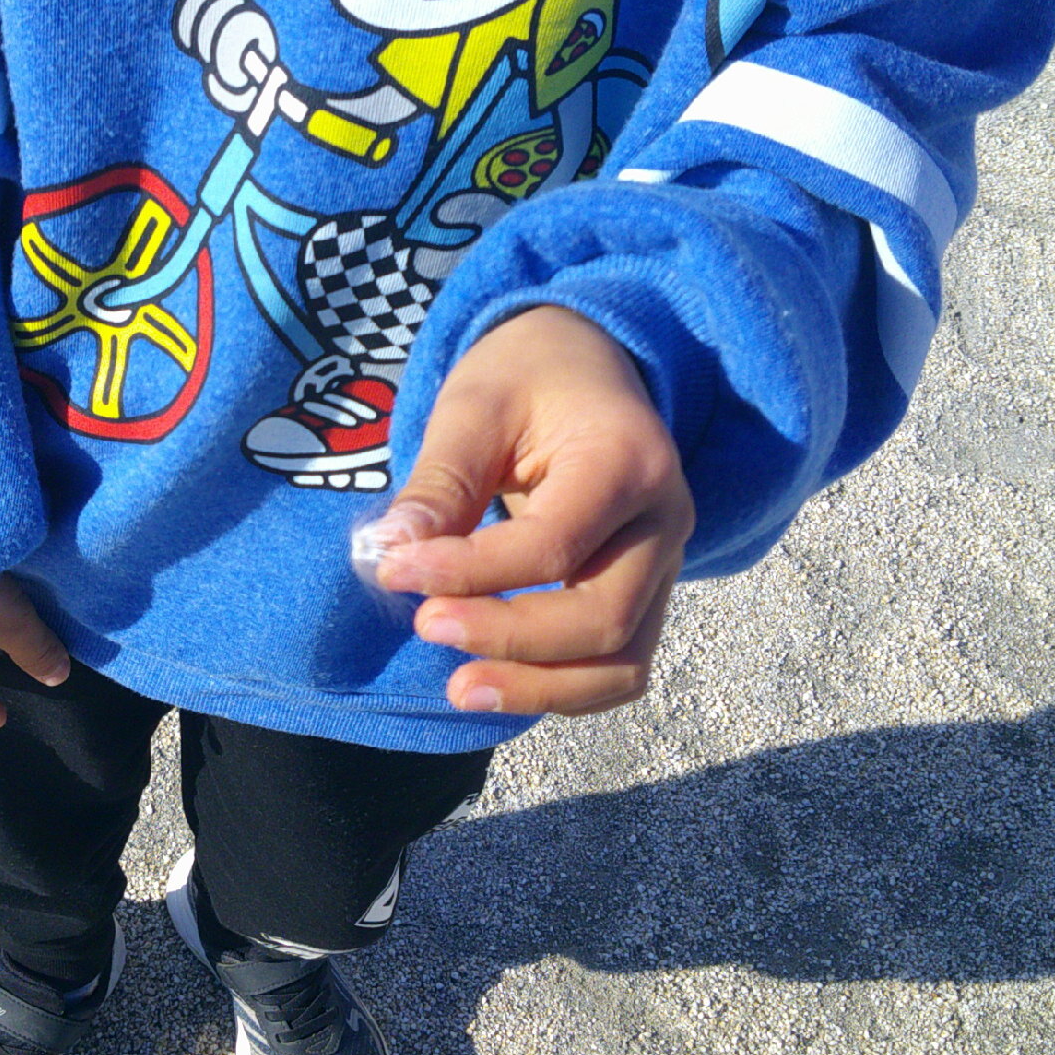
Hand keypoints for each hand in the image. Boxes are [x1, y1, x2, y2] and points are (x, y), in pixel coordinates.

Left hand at [373, 306, 693, 716]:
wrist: (584, 365)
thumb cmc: (526, 378)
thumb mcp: (474, 407)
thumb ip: (440, 482)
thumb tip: (389, 553)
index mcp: (627, 460)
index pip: (553, 544)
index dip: (470, 572)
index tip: (394, 569)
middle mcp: (665, 521)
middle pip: (603, 618)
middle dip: (509, 637)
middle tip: (425, 625)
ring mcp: (664, 564)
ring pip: (622, 663)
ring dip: (539, 688)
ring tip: (459, 689)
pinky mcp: (646, 595)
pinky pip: (617, 667)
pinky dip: (560, 689)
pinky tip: (496, 681)